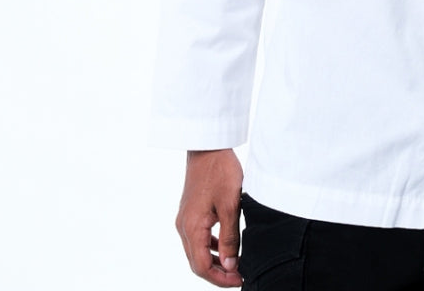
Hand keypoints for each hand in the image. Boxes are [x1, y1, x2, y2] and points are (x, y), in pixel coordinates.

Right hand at [175, 148, 243, 287]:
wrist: (207, 147)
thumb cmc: (220, 171)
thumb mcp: (231, 204)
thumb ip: (230, 237)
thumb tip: (231, 265)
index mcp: (192, 228)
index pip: (201, 267)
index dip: (220, 278)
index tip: (240, 280)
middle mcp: (183, 227)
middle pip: (197, 262)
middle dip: (218, 273)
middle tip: (239, 276)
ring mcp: (184, 219)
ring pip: (196, 251)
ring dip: (214, 262)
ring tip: (234, 265)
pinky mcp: (189, 212)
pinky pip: (197, 238)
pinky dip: (210, 247)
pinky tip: (224, 246)